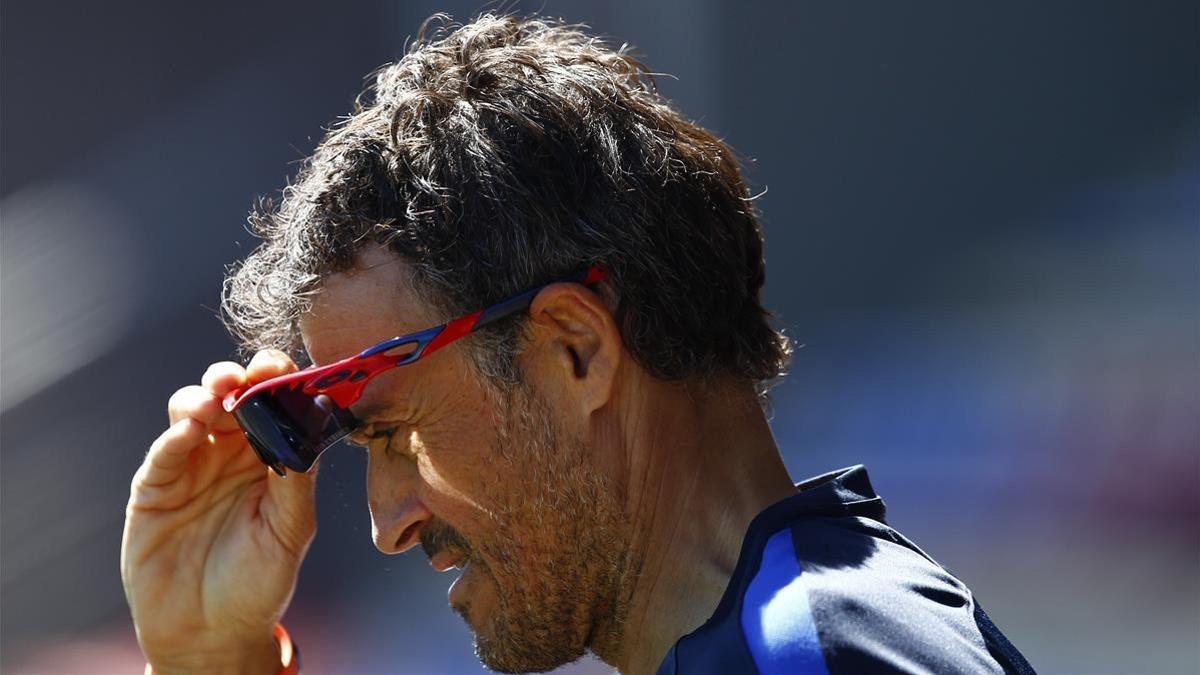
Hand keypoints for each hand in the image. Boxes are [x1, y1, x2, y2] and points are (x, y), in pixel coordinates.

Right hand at [121, 350, 317, 673]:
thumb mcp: (290, 532)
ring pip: (192, 410)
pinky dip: (175, 435)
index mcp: (270, 456)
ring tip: (215, 404)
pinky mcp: (155, 487)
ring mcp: (191, 465)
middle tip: (244, 379)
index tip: (280, 368)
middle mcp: (231, 453)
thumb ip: (297, 481)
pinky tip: (189, 432)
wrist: (210, 631)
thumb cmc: (259, 582)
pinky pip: (164, 452)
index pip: (274, 404)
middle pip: (231, 396)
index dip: (277, 380)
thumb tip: (309, 426)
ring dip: (203, 398)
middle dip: (236, 378)